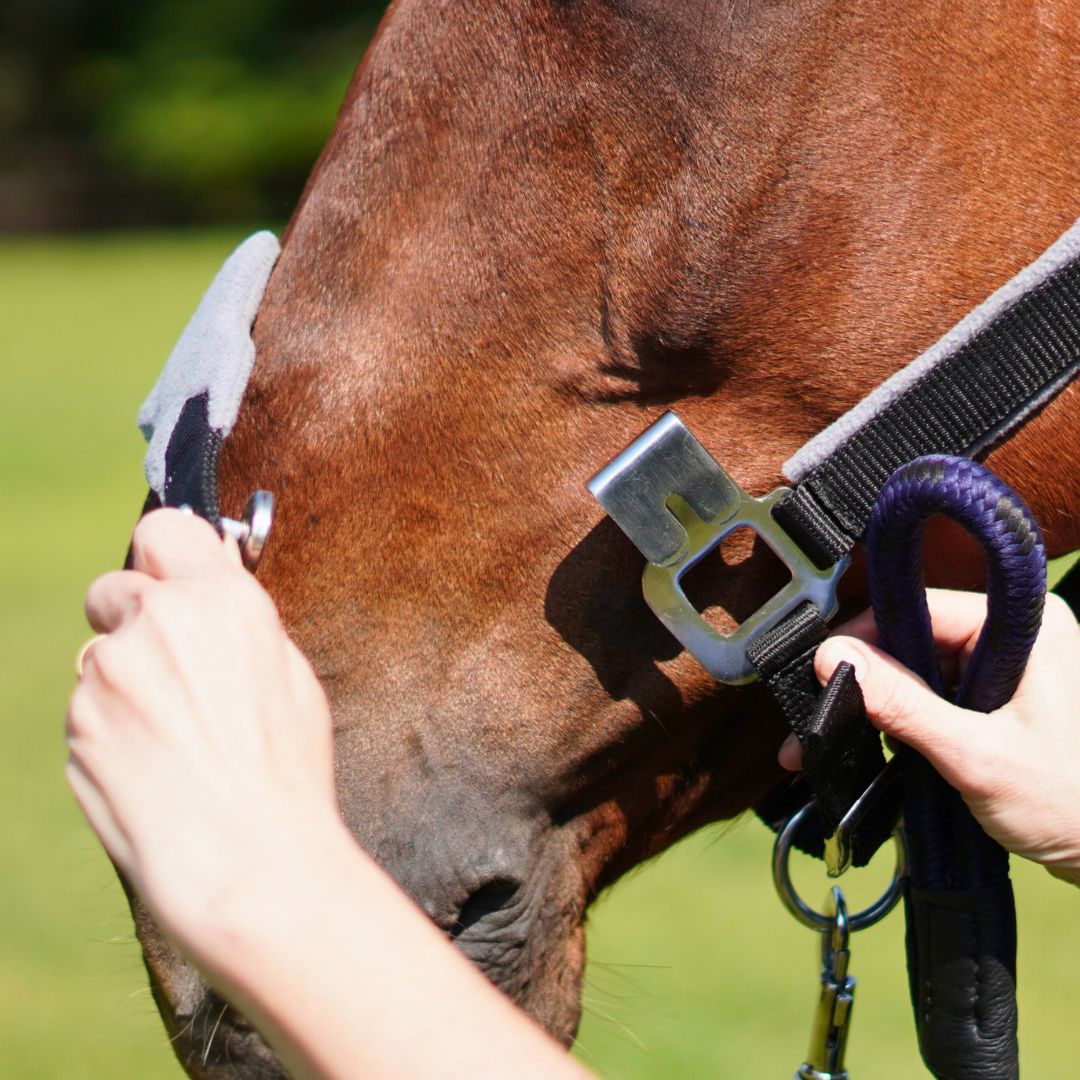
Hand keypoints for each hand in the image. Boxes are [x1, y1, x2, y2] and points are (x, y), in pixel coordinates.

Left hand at [66, 509, 343, 966]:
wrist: (246, 858)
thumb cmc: (287, 771)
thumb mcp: (292, 675)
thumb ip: (239, 620)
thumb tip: (211, 587)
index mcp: (220, 602)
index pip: (165, 528)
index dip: (169, 552)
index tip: (173, 573)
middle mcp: (155, 625)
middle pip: (115, 588)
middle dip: (134, 616)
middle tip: (167, 662)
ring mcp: (106, 677)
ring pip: (100, 657)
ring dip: (124, 680)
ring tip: (174, 736)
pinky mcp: (76, 727)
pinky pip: (87, 711)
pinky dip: (111, 729)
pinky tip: (154, 767)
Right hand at [780, 589, 1079, 884]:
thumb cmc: (1071, 806)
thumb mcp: (976, 756)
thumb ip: (904, 706)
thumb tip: (835, 660)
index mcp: (1025, 624)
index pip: (920, 608)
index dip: (866, 640)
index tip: (827, 674)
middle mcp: (1015, 632)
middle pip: (913, 637)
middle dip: (870, 681)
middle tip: (829, 720)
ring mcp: (1005, 663)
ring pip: (916, 665)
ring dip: (883, 704)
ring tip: (854, 741)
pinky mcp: (995, 693)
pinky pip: (932, 690)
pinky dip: (904, 718)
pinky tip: (887, 744)